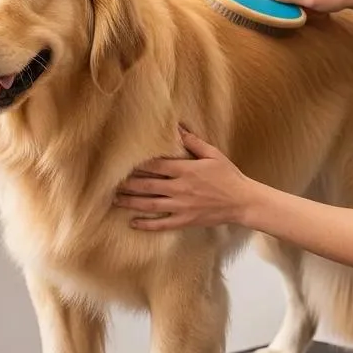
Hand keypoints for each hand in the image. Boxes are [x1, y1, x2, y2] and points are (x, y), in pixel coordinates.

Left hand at [114, 127, 254, 230]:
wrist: (242, 201)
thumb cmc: (228, 176)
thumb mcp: (212, 154)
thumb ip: (193, 142)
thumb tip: (177, 127)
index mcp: (185, 170)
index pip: (155, 166)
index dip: (138, 165)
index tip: (123, 163)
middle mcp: (180, 188)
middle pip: (148, 185)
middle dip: (128, 184)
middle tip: (110, 183)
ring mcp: (181, 206)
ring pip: (150, 204)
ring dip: (131, 202)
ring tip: (115, 200)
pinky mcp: (185, 220)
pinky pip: (162, 224)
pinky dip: (147, 225)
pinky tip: (133, 223)